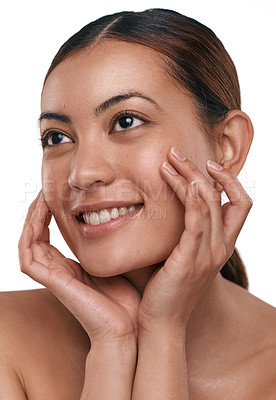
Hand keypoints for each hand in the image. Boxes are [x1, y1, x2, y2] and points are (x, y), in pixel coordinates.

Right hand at [18, 192, 140, 343]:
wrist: (126, 327)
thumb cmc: (124, 299)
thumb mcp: (115, 263)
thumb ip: (109, 246)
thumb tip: (118, 221)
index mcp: (70, 266)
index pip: (48, 235)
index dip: (48, 214)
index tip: (56, 194)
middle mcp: (58, 270)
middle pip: (35, 236)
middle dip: (37, 212)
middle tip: (44, 191)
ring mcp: (53, 276)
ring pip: (27, 243)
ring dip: (31, 219)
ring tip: (41, 199)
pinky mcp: (52, 282)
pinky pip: (28, 258)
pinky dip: (28, 236)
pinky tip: (37, 218)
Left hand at [138, 148, 251, 329]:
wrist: (161, 322)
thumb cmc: (166, 287)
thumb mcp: (182, 255)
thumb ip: (185, 231)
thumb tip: (169, 204)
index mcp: (221, 245)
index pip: (241, 204)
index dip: (231, 181)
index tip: (208, 164)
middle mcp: (219, 248)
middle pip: (222, 197)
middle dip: (201, 170)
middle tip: (177, 153)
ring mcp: (207, 255)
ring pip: (208, 204)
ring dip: (189, 177)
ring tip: (169, 161)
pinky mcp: (189, 260)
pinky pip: (196, 224)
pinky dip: (192, 201)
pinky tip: (182, 184)